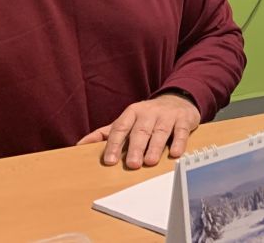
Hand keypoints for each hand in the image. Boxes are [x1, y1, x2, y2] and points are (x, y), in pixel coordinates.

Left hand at [77, 93, 201, 167]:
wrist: (177, 99)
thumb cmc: (147, 117)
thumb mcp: (126, 121)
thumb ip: (105, 133)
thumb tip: (80, 145)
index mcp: (132, 113)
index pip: (120, 128)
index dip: (114, 144)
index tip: (109, 160)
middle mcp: (149, 112)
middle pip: (141, 130)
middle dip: (136, 147)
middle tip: (132, 164)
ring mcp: (167, 115)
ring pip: (160, 131)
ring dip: (155, 147)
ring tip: (150, 162)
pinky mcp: (184, 119)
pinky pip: (181, 130)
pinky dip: (178, 142)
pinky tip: (175, 153)